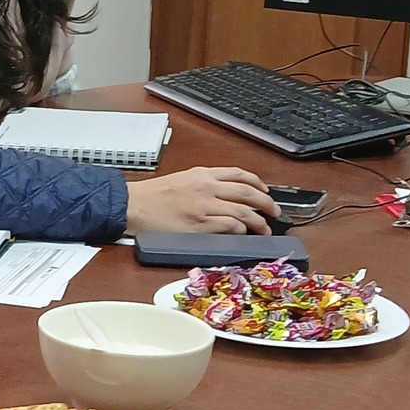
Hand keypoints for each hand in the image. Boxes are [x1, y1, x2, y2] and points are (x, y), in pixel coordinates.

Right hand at [125, 166, 278, 234]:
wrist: (134, 205)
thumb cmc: (153, 196)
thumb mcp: (183, 179)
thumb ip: (205, 184)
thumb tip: (226, 195)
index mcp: (203, 174)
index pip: (240, 175)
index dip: (258, 183)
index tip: (265, 191)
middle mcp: (207, 188)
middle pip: (249, 193)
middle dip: (267, 203)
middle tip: (275, 212)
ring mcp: (205, 206)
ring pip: (244, 212)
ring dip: (259, 222)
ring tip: (264, 230)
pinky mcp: (201, 225)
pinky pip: (231, 226)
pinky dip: (242, 230)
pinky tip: (244, 235)